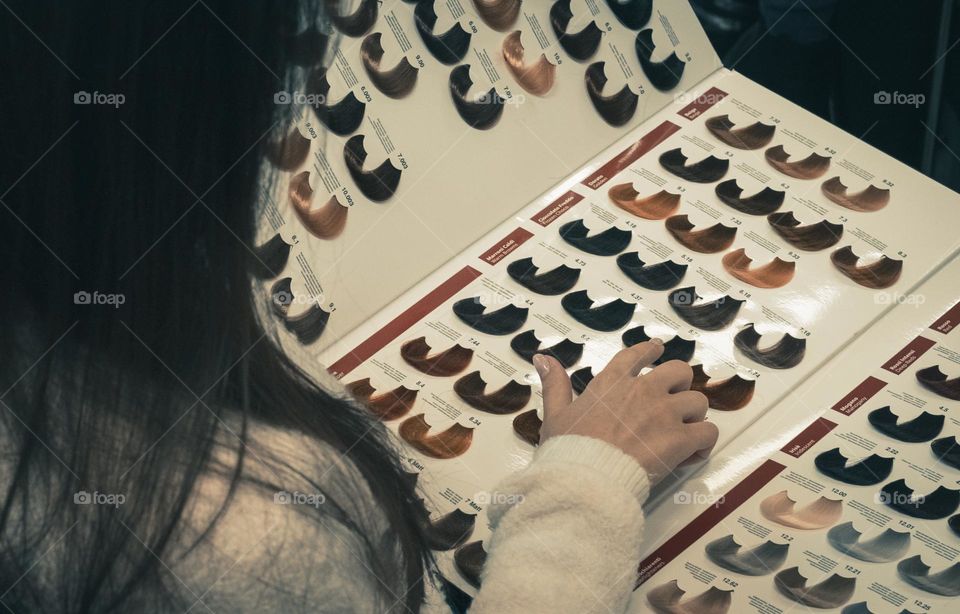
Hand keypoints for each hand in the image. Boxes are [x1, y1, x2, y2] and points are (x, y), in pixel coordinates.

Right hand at [533, 341, 718, 483]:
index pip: (638, 354)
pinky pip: (707, 432)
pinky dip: (704, 443)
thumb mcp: (556, 414)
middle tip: (674, 401)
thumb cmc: (571, 450)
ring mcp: (664, 413)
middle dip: (680, 385)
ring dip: (694, 416)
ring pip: (698, 401)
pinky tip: (693, 453)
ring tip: (685, 431)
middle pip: (678, 371)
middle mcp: (643, 391)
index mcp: (612, 383)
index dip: (651, 351)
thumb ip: (554, 384)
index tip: (656, 350)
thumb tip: (542, 360)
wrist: (587, 478)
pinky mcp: (680, 439)